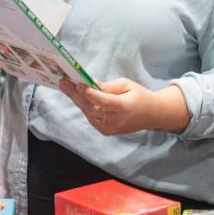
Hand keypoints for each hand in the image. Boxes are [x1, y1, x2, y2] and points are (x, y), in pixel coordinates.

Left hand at [57, 78, 189, 135]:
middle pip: (92, 108)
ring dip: (77, 100)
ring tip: (66, 87)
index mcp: (124, 107)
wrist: (150, 115)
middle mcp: (116, 120)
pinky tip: (76, 96)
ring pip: (88, 113)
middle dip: (76, 95)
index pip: (104, 101)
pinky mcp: (106, 131)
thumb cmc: (139, 96)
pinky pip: (91, 118)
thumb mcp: (127, 85)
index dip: (91, 93)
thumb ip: (109, 86)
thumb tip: (91, 83)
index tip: (79, 83)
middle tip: (63, 83)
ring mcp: (110, 128)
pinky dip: (84, 106)